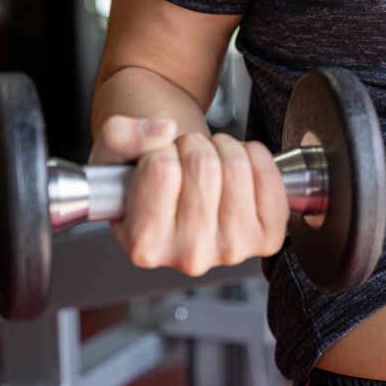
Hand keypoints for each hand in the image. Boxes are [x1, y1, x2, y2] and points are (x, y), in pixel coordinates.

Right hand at [88, 116, 289, 275]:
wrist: (182, 191)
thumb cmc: (144, 178)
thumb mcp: (113, 154)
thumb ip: (121, 136)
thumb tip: (164, 129)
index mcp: (145, 245)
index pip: (162, 168)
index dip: (163, 148)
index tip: (162, 157)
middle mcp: (189, 256)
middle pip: (204, 166)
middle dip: (195, 145)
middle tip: (188, 155)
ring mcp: (232, 250)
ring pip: (237, 168)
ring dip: (224, 148)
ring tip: (211, 160)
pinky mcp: (266, 238)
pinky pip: (271, 179)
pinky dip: (256, 158)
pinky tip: (238, 167)